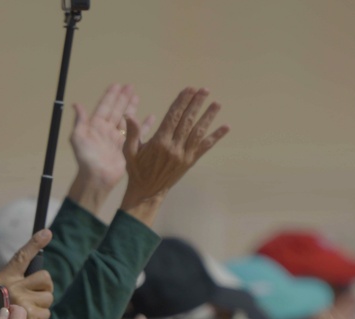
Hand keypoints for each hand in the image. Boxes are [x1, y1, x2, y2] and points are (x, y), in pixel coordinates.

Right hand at [0, 229, 53, 318]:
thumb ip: (16, 282)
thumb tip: (40, 277)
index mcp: (6, 277)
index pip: (22, 256)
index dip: (35, 243)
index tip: (47, 233)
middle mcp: (14, 286)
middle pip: (45, 278)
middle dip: (44, 289)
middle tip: (34, 296)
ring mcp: (22, 300)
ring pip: (48, 297)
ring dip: (42, 306)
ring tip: (28, 311)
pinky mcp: (29, 315)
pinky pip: (46, 314)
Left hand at [67, 84, 154, 212]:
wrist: (96, 178)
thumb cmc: (86, 159)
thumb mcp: (78, 138)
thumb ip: (80, 122)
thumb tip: (76, 104)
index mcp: (95, 126)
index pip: (104, 107)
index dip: (110, 96)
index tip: (117, 85)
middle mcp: (106, 130)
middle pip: (116, 110)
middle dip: (123, 98)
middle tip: (130, 86)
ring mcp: (116, 138)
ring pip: (126, 119)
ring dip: (131, 107)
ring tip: (137, 96)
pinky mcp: (126, 147)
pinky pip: (136, 133)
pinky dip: (143, 125)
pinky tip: (150, 117)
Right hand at [120, 87, 228, 225]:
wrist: (147, 192)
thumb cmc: (137, 170)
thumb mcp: (130, 152)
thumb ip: (132, 133)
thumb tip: (128, 115)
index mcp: (159, 142)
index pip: (173, 117)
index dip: (182, 102)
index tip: (189, 89)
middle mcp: (174, 147)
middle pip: (187, 121)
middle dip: (196, 104)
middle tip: (204, 90)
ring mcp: (184, 155)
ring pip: (199, 132)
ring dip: (208, 117)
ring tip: (216, 103)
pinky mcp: (191, 162)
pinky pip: (205, 147)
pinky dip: (216, 136)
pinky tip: (226, 127)